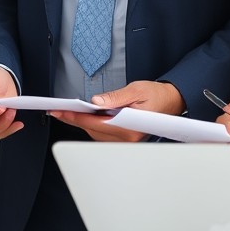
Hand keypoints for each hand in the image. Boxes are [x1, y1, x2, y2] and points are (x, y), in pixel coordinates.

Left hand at [50, 81, 185, 141]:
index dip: (75, 117)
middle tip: (57, 111)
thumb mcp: (136, 90)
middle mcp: (128, 138)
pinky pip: (103, 134)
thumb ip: (114, 97)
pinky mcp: (125, 139)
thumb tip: (95, 102)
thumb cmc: (157, 95)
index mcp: (131, 127)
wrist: (172, 101)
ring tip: (66, 112)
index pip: (96, 123)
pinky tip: (83, 117)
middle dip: (74, 120)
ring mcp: (126, 140)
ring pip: (96, 134)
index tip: (61, 111)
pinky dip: (91, 125)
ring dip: (81, 123)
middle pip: (93, 130)